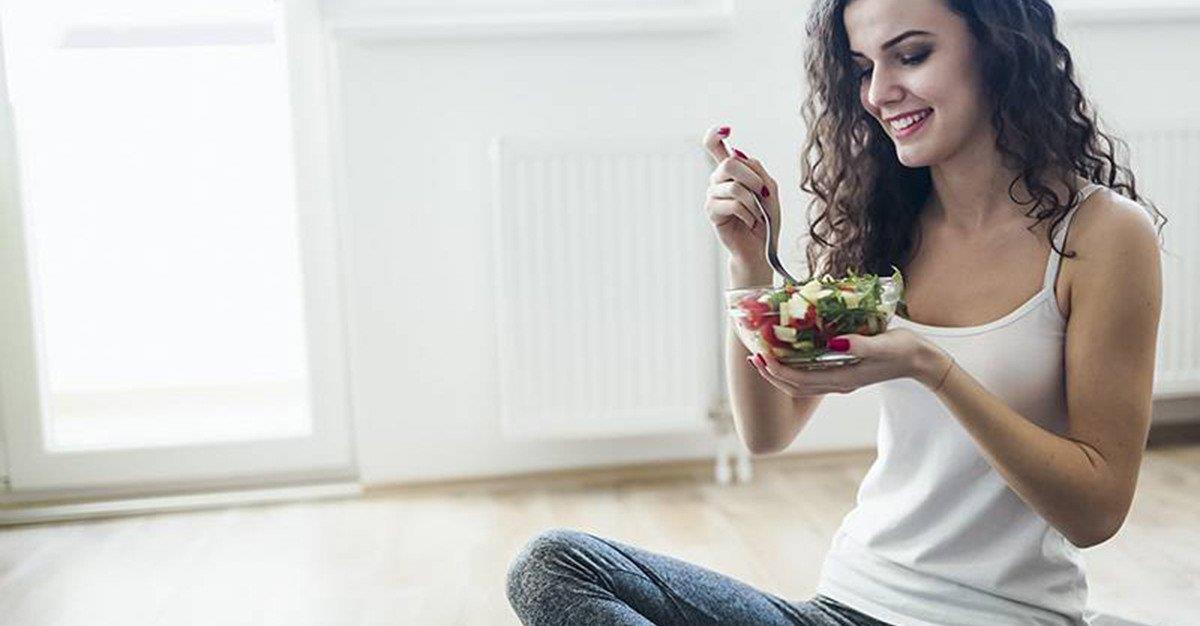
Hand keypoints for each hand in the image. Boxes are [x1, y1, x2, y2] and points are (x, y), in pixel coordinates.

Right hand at [701, 125, 778, 265]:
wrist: (762, 247)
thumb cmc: (766, 219)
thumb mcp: (770, 190)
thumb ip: (757, 170)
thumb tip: (737, 154)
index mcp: (731, 171)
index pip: (714, 146)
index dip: (715, 134)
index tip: (726, 129)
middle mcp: (718, 180)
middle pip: (730, 163)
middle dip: (752, 178)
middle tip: (763, 194)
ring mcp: (712, 195)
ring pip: (734, 186)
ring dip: (753, 202)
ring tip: (758, 214)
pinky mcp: (712, 211)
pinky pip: (733, 204)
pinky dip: (748, 213)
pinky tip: (750, 222)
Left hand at [748, 328, 950, 394]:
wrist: (922, 361)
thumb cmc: (904, 349)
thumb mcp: (883, 344)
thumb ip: (860, 345)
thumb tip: (833, 343)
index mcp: (843, 378)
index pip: (800, 381)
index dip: (778, 371)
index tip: (762, 356)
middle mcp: (837, 383)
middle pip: (794, 387)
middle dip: (771, 374)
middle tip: (754, 357)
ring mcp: (840, 380)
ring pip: (801, 384)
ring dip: (779, 373)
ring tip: (763, 358)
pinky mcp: (844, 373)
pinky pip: (811, 376)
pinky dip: (794, 368)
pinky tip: (789, 354)